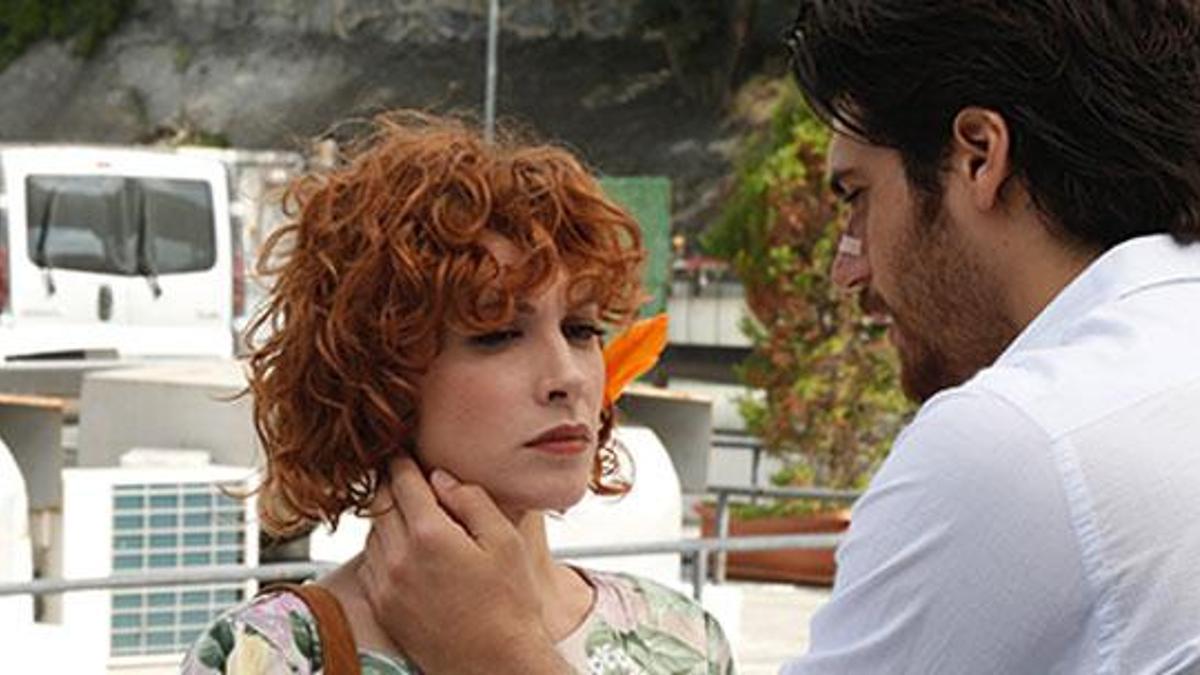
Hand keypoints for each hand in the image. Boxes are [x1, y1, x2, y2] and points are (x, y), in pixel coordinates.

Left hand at [355, 455, 571, 674]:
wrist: (495, 665)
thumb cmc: (509, 606)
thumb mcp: (505, 542)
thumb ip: (472, 501)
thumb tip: (442, 477)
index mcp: (430, 534)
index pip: (402, 481)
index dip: (402, 461)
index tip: (403, 452)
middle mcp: (399, 558)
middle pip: (381, 504)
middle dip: (392, 486)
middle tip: (407, 478)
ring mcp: (386, 585)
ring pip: (372, 532)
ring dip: (386, 518)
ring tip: (412, 517)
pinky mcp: (383, 607)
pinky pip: (369, 564)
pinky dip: (381, 549)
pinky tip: (405, 552)